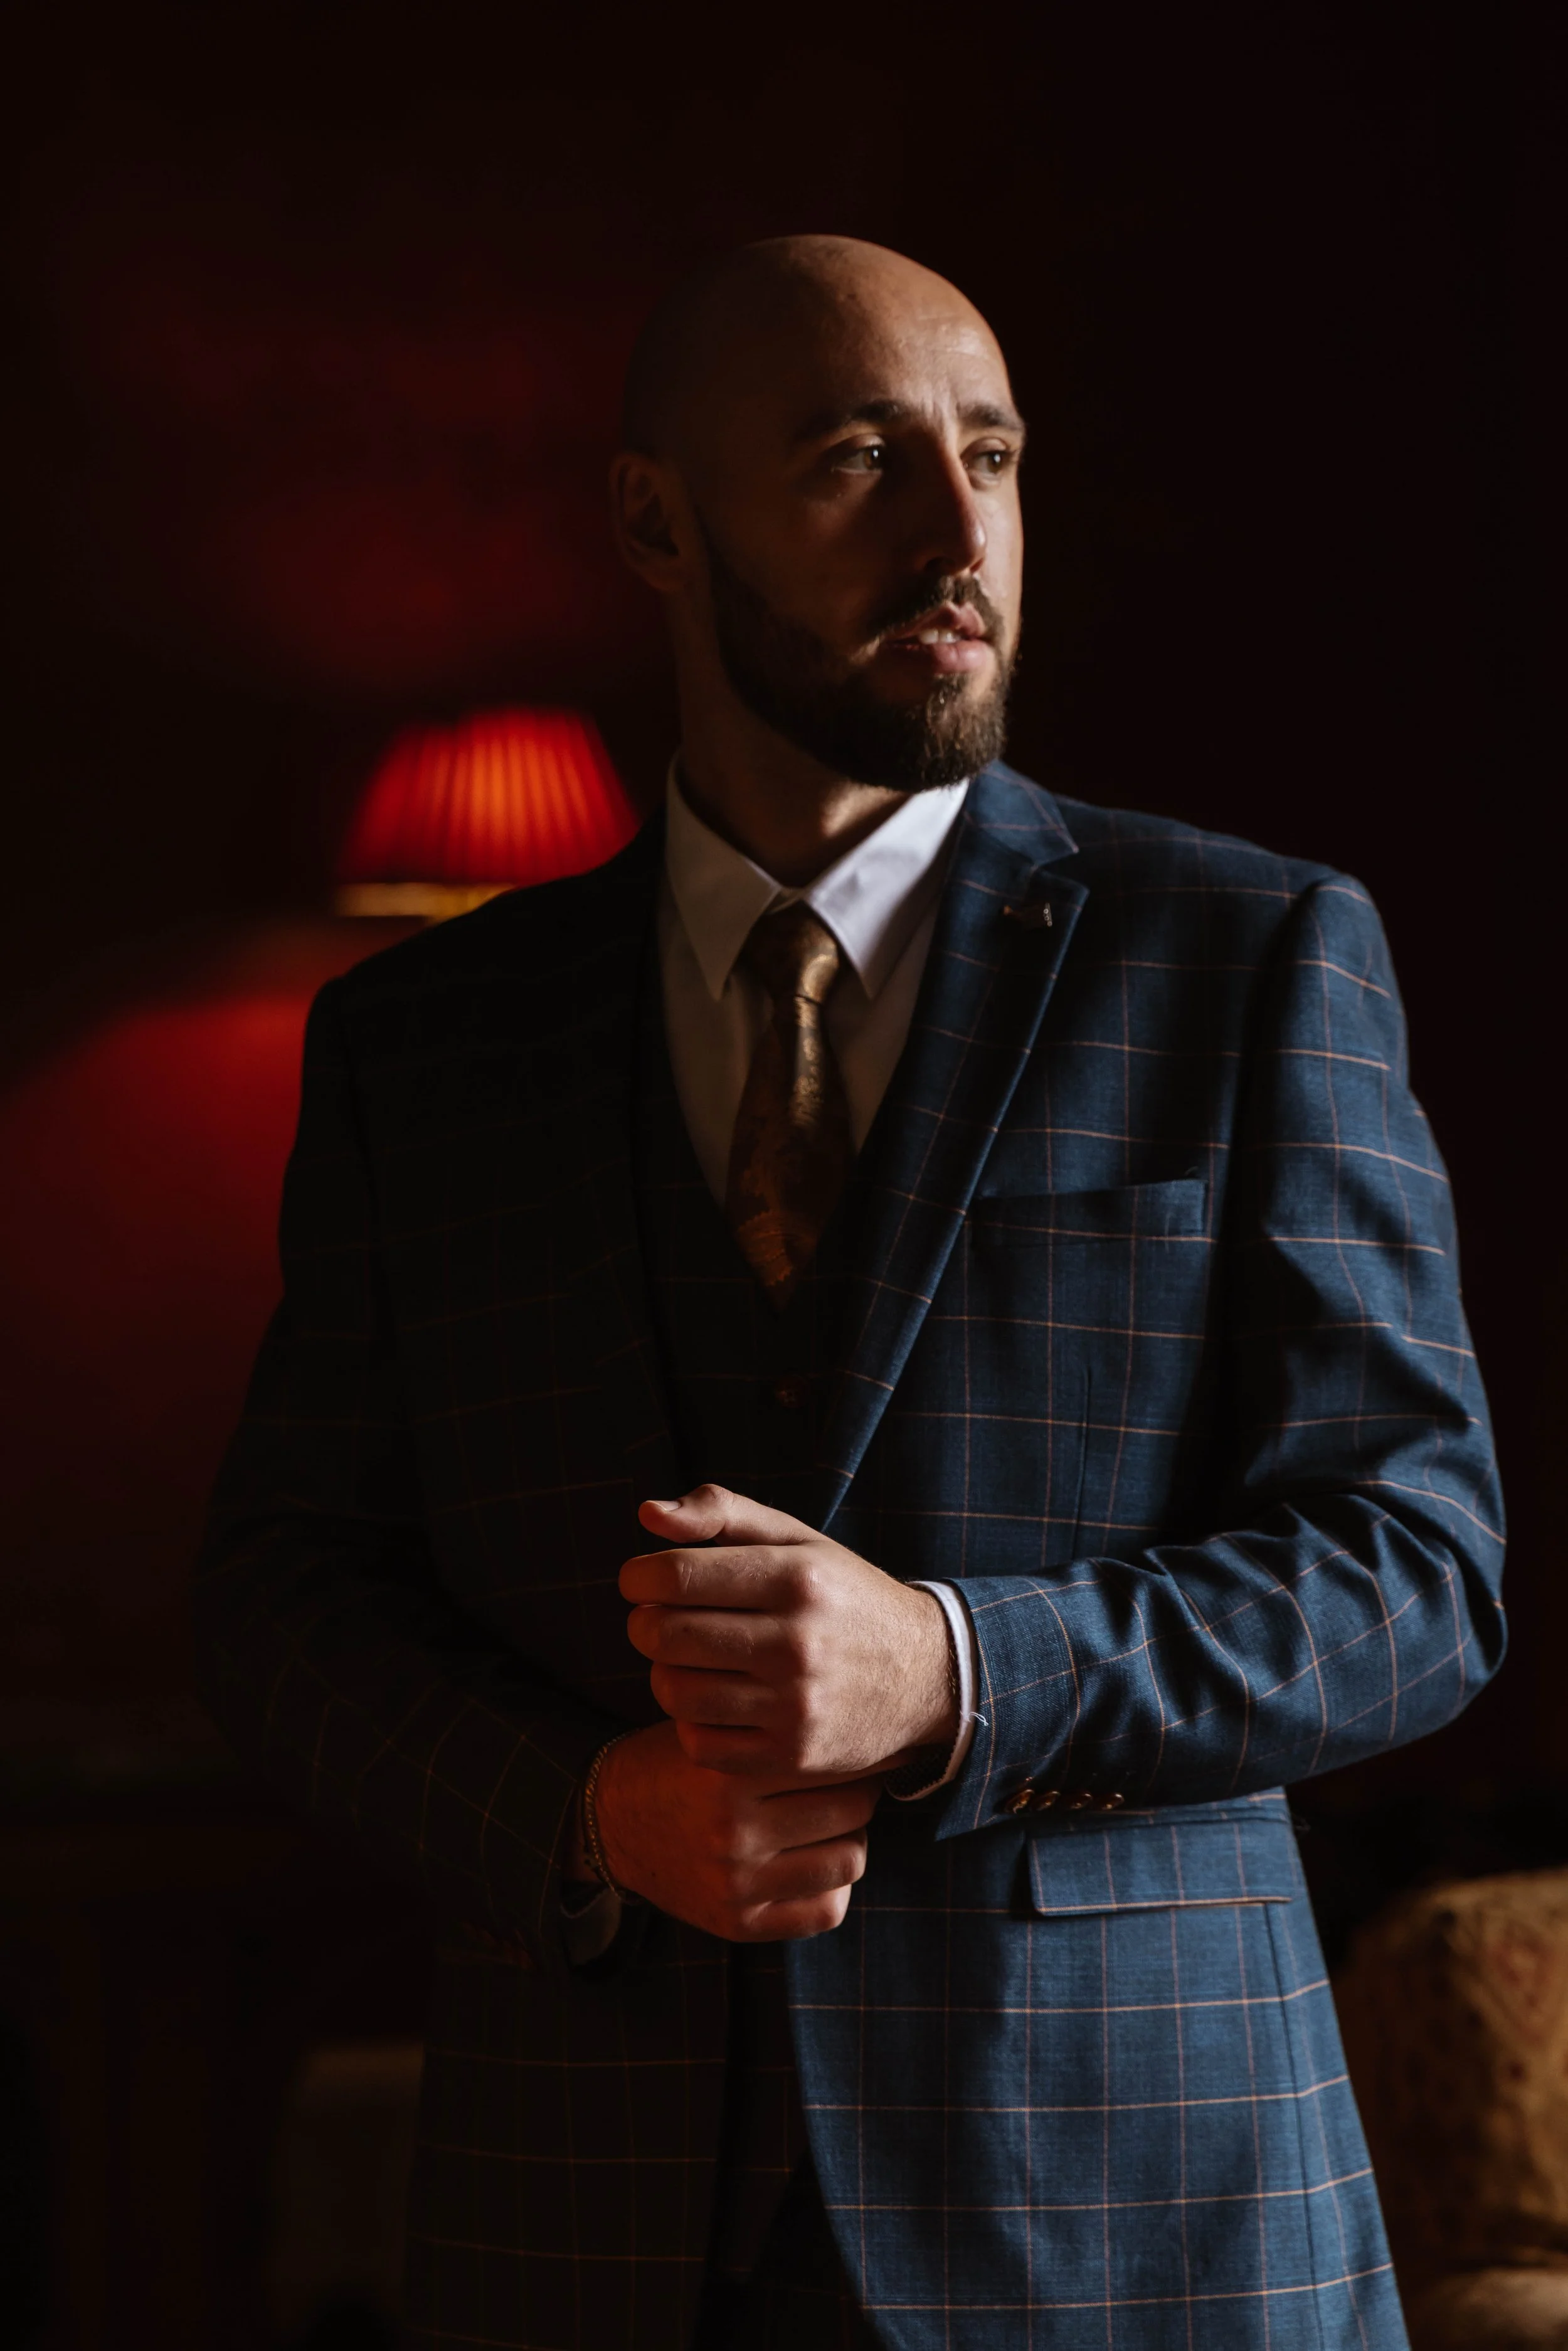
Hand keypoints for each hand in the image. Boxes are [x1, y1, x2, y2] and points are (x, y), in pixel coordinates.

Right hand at [587, 1719, 880, 1940]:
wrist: (612, 1822)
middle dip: (862, 1788)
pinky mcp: (739, 1924)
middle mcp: (732, 1832)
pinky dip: (833, 1885)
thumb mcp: (715, 1731)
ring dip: (852, 1836)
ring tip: (834, 1820)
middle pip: (851, 1807)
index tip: (868, 1738)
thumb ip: (775, 1732)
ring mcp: (736, 1884)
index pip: (830, 1758)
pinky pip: (827, 1910)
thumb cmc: (679, 1763)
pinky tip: (815, 1861)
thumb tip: (867, 1722)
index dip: (860, 1746)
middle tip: (853, 1779)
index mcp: (727, 1774)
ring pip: (850, 1859)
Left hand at [620, 1485, 956, 1778]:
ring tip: (683, 1659)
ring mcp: (795, 1705)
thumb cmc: (842, 1596)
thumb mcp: (796, 1539)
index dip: (639, 1578)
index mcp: (796, 1577)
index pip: (677, 1576)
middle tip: (655, 1620)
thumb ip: (722, 1513)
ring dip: (663, 1672)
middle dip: (643, 1624)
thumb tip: (647, 1513)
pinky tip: (709, 1700)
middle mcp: (797, 1641)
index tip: (639, 1582)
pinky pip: (699, 1743)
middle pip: (666, 1635)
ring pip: (675, 1691)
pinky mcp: (791, 1755)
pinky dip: (689, 1721)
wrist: (926, 1674)